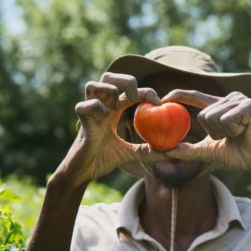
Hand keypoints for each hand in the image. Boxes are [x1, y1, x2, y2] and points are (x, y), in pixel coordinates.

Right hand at [51, 72, 165, 186]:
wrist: (83, 173)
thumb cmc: (103, 159)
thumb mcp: (130, 154)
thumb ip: (147, 151)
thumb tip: (170, 152)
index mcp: (113, 110)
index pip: (130, 91)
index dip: (146, 91)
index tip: (159, 103)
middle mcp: (101, 107)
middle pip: (109, 77)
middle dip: (125, 80)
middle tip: (134, 97)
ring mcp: (90, 113)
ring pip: (92, 85)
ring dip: (108, 91)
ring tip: (116, 107)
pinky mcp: (80, 123)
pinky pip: (83, 107)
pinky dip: (95, 108)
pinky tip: (104, 118)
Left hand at [162, 90, 250, 171]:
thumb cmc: (234, 153)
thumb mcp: (207, 150)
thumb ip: (188, 149)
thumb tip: (166, 151)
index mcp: (218, 105)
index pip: (195, 96)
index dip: (179, 96)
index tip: (162, 100)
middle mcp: (228, 98)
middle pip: (204, 114)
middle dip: (213, 132)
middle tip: (228, 136)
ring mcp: (240, 100)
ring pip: (214, 117)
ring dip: (223, 132)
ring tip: (237, 133)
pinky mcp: (249, 105)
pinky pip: (226, 119)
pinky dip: (232, 130)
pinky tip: (243, 131)